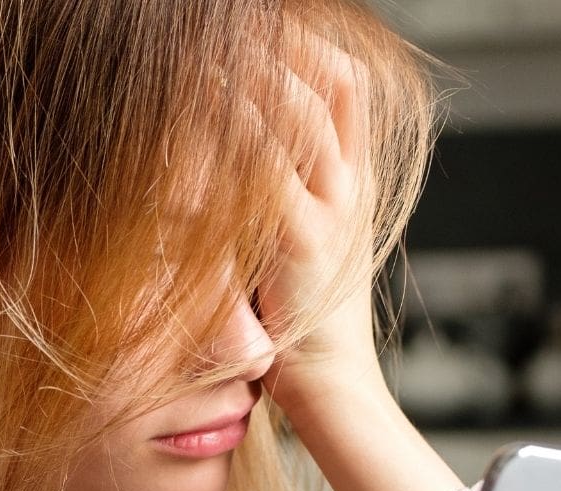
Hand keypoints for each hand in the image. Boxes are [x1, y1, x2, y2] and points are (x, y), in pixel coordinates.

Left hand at [244, 37, 385, 422]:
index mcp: (355, 187)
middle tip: (237, 32)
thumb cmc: (307, 327)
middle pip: (327, 90)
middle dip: (281, 52)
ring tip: (211, 58)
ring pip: (302, 120)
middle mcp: (348, 191)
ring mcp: (330, 213)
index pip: (349, 92)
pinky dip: (236, 142)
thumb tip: (253, 163)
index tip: (275, 32)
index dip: (313, 52)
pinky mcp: (301, 243)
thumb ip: (294, 202)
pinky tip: (205, 124)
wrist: (333, 385)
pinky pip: (268, 174)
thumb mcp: (310, 248)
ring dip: (256, 82)